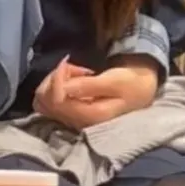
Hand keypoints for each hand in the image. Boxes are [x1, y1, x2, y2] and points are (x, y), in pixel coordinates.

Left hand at [35, 56, 158, 129]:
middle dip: (55, 79)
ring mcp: (71, 119)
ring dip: (53, 82)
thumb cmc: (130, 83)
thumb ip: (88, 86)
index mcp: (90, 116)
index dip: (56, 79)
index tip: (68, 63)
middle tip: (73, 67)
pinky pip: (48, 101)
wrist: (141, 89)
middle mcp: (77, 122)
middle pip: (45, 101)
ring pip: (43, 101)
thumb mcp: (113, 81)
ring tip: (73, 72)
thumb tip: (63, 88)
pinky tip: (70, 78)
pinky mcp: (69, 113)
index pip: (57, 101)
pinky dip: (54, 86)